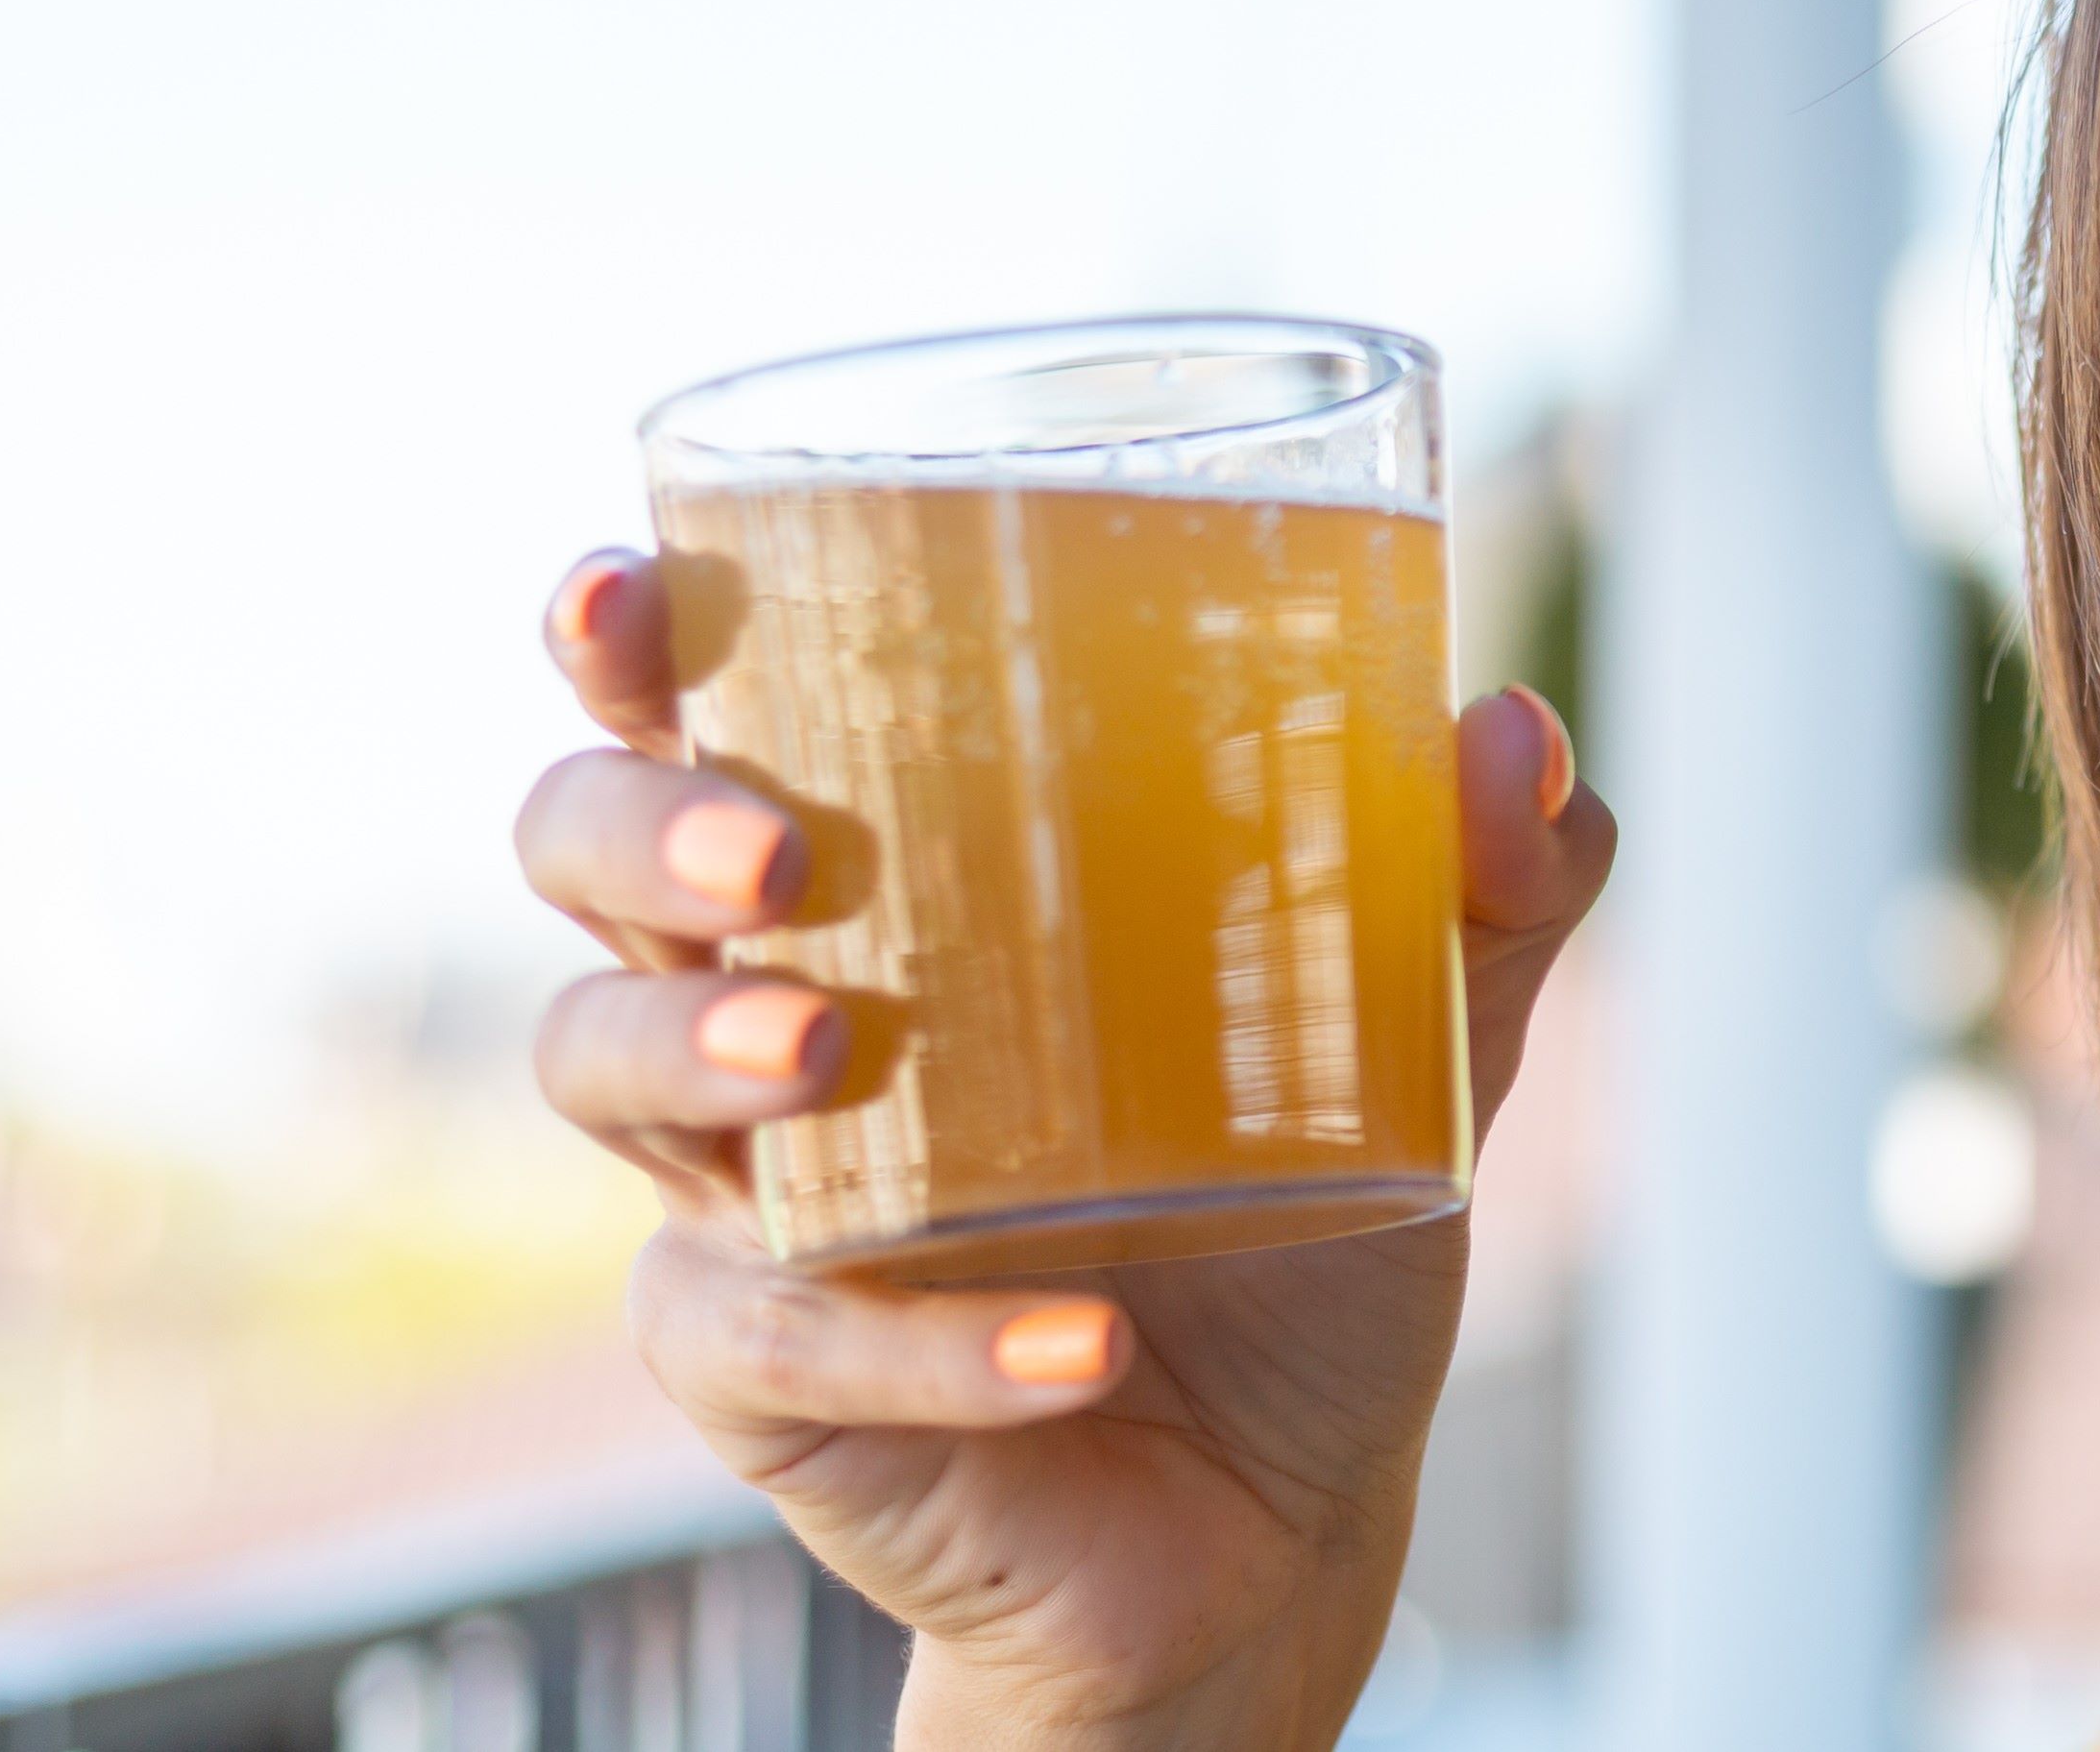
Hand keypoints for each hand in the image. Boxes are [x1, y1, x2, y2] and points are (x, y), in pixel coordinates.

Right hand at [513, 552, 1613, 1750]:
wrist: (1288, 1506)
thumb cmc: (1298, 1212)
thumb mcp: (1423, 1035)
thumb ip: (1486, 882)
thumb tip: (1515, 730)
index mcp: (893, 869)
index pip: (699, 712)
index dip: (626, 639)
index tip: (626, 593)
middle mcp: (771, 1005)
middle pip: (584, 857)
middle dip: (641, 826)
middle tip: (775, 851)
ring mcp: (747, 1191)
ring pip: (603, 1071)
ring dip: (697, 1048)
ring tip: (824, 1048)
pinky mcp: (773, 1376)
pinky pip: (785, 1343)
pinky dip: (929, 1342)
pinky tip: (1075, 1342)